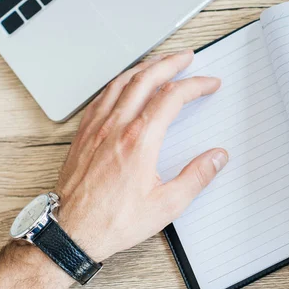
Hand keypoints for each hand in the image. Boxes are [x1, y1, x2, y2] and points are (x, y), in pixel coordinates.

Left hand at [55, 50, 227, 261]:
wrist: (71, 231)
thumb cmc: (114, 220)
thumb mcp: (167, 205)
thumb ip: (197, 177)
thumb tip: (217, 157)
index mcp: (140, 140)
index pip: (172, 97)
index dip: (195, 85)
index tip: (209, 84)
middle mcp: (117, 126)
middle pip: (146, 79)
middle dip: (171, 63)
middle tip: (186, 57)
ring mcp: (97, 127)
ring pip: (122, 82)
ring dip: (145, 67)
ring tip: (160, 62)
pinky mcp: (84, 133)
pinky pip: (103, 95)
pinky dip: (120, 81)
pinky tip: (125, 83)